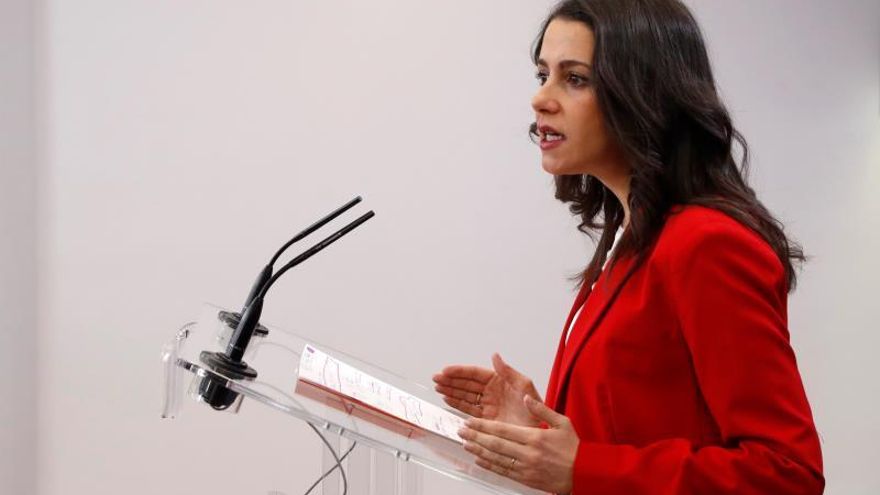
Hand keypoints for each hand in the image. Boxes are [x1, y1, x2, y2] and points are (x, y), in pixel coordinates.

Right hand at [433, 353, 541, 425]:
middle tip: (436, 378)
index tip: (446, 370)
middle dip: (451, 380)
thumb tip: (495, 356)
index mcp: (499, 381)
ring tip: (438, 387)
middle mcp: (491, 392)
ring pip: (465, 395)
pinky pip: (467, 409)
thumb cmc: (533, 409)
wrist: (535, 434)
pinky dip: (456, 404)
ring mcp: (487, 405)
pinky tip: (447, 399)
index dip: (459, 371)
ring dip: (451, 390)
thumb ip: (509, 372)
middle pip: (466, 383)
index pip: (475, 373)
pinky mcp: (485, 419)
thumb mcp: (524, 386)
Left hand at [458, 395, 578, 493]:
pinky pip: (504, 472)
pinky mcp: (526, 479)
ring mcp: (526, 468)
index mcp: (535, 437)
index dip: (483, 426)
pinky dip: (489, 466)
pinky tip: (479, 460)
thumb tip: (526, 397)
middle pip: (495, 444)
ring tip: (466, 444)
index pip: (502, 430)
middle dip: (475, 437)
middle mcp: (528, 453)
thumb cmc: (573, 448)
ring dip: (478, 451)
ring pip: (496, 459)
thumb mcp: (562, 422)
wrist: (584, 473)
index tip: (471, 421)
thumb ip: (541, 409)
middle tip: (462, 431)